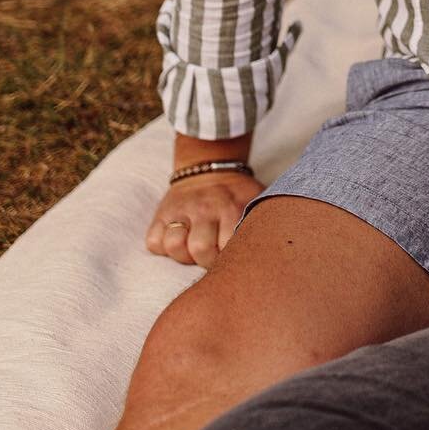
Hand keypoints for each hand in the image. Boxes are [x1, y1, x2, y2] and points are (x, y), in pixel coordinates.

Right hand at [144, 170, 261, 268]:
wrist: (210, 167)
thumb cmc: (238, 196)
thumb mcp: (258, 202)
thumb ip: (266, 224)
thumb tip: (275, 256)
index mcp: (233, 208)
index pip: (230, 247)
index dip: (232, 261)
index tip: (235, 259)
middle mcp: (206, 208)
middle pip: (200, 249)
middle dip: (206, 261)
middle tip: (213, 257)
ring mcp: (182, 210)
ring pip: (174, 245)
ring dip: (183, 255)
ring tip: (193, 251)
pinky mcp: (161, 213)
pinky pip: (154, 241)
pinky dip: (163, 248)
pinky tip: (178, 242)